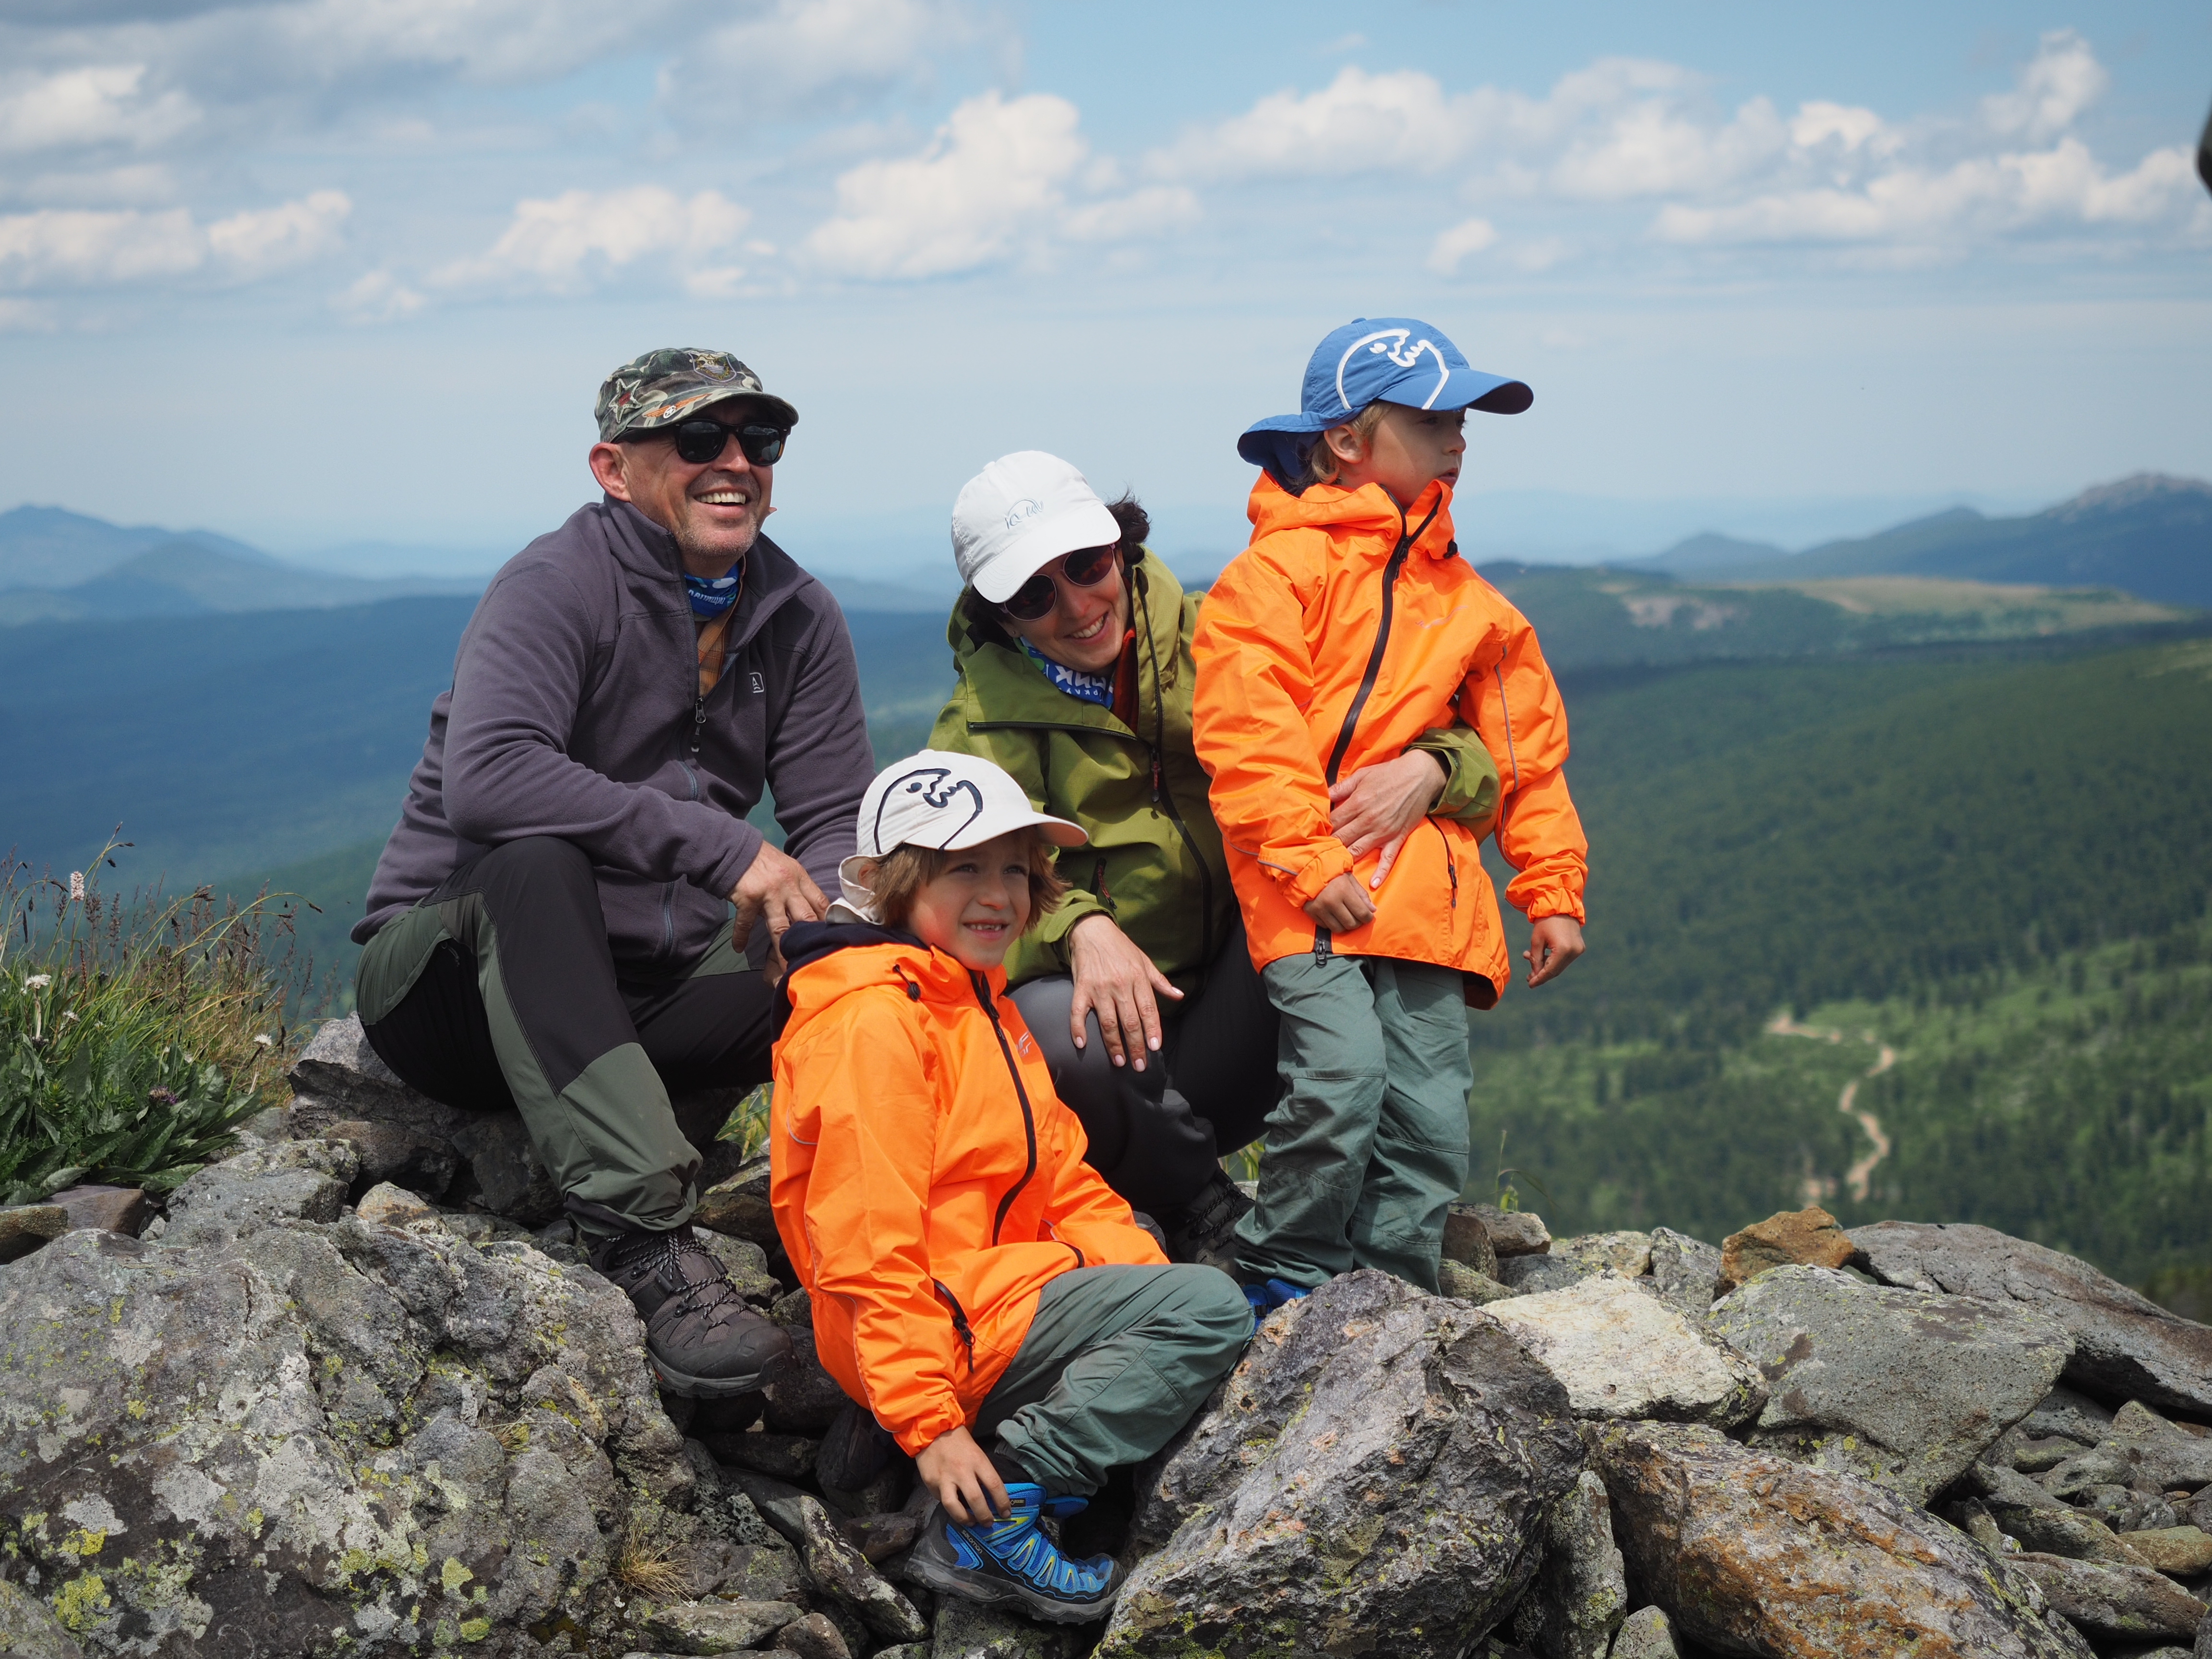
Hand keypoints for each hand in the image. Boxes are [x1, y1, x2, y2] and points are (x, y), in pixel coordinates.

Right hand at [731, 842, 825, 951]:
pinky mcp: (748, 898)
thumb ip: (798, 888)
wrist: (733, 847)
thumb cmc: (761, 860)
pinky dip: (741, 937)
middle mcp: (788, 885)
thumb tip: (812, 910)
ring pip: (780, 928)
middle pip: (805, 918)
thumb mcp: (786, 868)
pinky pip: (745, 923)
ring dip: (783, 950)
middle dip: (810, 941)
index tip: (830, 938)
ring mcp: (768, 892)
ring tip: (787, 969)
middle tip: (815, 960)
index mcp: (799, 877)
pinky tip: (738, 947)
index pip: (820, 902)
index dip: (827, 921)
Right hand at [916, 1425, 1009, 1525]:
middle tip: (989, 1523)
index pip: (995, 1485)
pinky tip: (954, 1506)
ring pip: (954, 1507)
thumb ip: (982, 1473)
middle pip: (976, 1500)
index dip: (1002, 1503)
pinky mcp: (931, 1483)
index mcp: (977, 1460)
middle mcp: (961, 1470)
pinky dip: (949, 1506)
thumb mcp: (976, 1452)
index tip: (1006, 1513)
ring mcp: (944, 1478)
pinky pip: (941, 1500)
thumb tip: (991, 1495)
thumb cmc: (959, 1442)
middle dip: (985, 1516)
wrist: (932, 1430)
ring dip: (965, 1519)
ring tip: (971, 1522)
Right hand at [1067, 914, 1182, 1071]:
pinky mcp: (1081, 988)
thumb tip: (1179, 996)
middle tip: (1139, 1065)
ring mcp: (1099, 988)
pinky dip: (1078, 1029)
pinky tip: (1082, 1044)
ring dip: (1114, 1044)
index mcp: (1138, 979)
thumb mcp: (1145, 961)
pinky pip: (1078, 1012)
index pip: (1148, 1010)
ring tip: (1119, 1061)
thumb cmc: (1121, 948)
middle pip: (1130, 1021)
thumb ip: (1160, 982)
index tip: (1154, 1047)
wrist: (1092, 930)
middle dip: (1136, 1046)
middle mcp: (1120, 985)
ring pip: (1108, 1022)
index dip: (1152, 1030)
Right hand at [1302, 872, 1374, 932]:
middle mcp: (1331, 901)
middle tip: (1356, 916)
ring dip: (1344, 925)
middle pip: (1351, 924)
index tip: (1367, 916)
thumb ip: (1362, 894)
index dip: (1368, 917)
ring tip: (1344, 916)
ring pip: (1338, 929)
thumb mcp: (1349, 879)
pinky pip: (1325, 926)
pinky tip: (1332, 914)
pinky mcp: (1311, 912)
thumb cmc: (1331, 872)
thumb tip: (1372, 910)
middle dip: (1357, 922)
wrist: (1306, 869)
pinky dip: (1331, 923)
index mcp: (1343, 890)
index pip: (1362, 913)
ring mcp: (1320, 908)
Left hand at [1329, 751, 1446, 889]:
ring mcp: (1383, 831)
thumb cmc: (1389, 773)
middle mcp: (1368, 820)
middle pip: (1341, 839)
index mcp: (1358, 803)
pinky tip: (1372, 883)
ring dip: (1345, 860)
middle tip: (1317, 855)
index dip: (1321, 830)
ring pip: (1358, 851)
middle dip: (1328, 847)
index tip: (1312, 836)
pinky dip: (1381, 872)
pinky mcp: (1397, 837)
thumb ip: (1341, 787)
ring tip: (1333, 869)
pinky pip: (1388, 858)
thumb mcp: (1361, 775)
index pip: (1333, 823)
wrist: (1420, 775)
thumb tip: (1323, 796)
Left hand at [1523, 915, 1584, 986]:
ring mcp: (1578, 950)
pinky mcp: (1579, 947)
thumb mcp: (1536, 940)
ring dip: (1546, 966)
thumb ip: (1535, 959)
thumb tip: (1534, 975)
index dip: (1539, 978)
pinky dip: (1553, 960)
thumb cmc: (1546, 921)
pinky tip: (1542, 956)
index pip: (1550, 970)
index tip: (1530, 985)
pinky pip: (1564, 959)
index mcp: (1563, 949)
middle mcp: (1574, 951)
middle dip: (1541, 974)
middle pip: (1556, 970)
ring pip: (1560, 965)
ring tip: (1531, 960)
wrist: (1561, 905)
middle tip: (1529, 977)